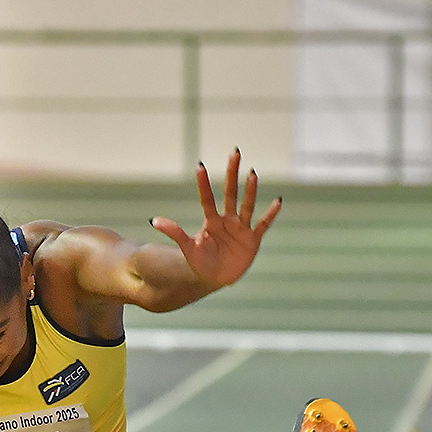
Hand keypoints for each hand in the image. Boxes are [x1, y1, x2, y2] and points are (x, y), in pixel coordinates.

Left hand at [150, 149, 280, 287]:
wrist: (215, 278)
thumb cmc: (200, 262)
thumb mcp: (187, 248)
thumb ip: (174, 233)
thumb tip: (154, 220)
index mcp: (211, 221)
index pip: (207, 199)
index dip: (203, 184)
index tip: (200, 166)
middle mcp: (227, 220)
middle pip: (230, 193)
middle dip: (232, 174)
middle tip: (234, 152)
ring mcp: (241, 228)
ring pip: (246, 205)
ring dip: (250, 190)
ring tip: (252, 173)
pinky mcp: (253, 239)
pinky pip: (263, 224)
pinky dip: (270, 214)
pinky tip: (277, 201)